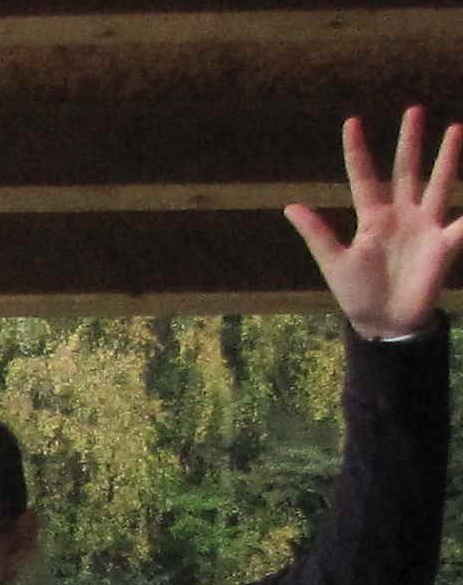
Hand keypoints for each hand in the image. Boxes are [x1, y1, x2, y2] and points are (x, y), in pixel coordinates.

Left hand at [291, 110, 462, 338]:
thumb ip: (317, 233)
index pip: (363, 177)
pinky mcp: (444, 244)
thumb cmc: (357, 293)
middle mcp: (401, 215)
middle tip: (414, 110)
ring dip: (447, 159)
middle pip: (406, 170)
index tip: (352, 121)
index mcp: (371, 217)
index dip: (358, 151)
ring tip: (455, 129)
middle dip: (410, 142)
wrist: (384, 322)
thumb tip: (290, 206)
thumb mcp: (334, 262)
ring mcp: (425, 226)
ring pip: (439, 184)